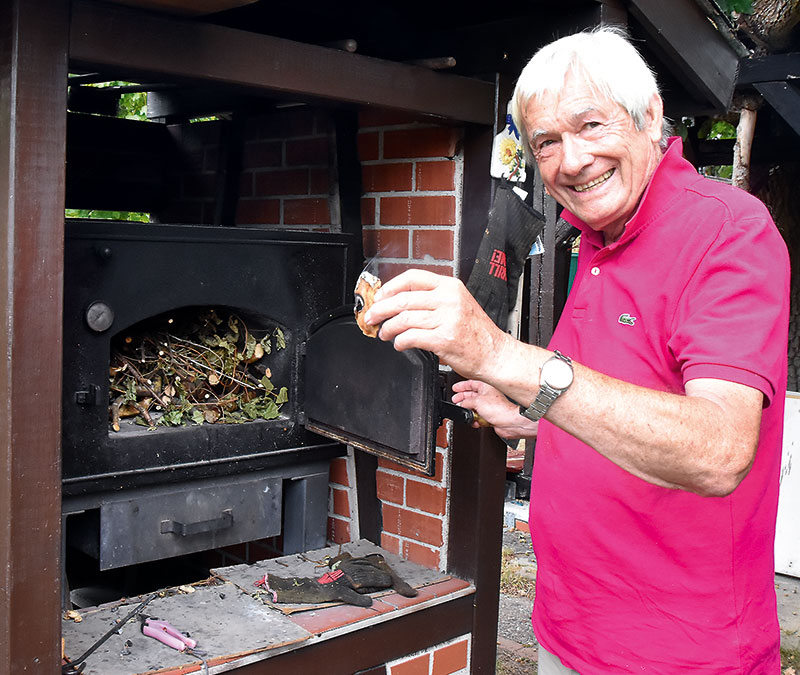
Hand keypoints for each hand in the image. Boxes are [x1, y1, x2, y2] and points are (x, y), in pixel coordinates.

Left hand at [363, 269, 509, 380]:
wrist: (496, 354)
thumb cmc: (477, 333)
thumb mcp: (458, 305)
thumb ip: (433, 299)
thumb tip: (399, 301)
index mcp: (450, 286)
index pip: (412, 278)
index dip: (390, 287)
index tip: (379, 297)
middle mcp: (448, 299)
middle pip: (403, 299)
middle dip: (380, 309)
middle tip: (371, 317)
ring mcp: (447, 319)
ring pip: (403, 319)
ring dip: (388, 328)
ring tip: (384, 334)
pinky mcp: (444, 339)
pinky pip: (411, 337)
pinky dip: (400, 342)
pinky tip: (399, 344)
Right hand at [452, 380, 537, 439]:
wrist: (510, 422)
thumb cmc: (500, 410)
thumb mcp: (477, 401)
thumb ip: (466, 402)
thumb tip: (461, 404)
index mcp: (486, 387)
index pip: (471, 383)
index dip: (462, 386)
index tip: (455, 388)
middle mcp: (487, 396)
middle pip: (471, 396)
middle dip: (463, 399)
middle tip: (456, 401)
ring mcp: (488, 407)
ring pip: (474, 408)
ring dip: (468, 411)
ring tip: (464, 412)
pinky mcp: (489, 416)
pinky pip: (478, 417)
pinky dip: (475, 420)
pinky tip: (474, 421)